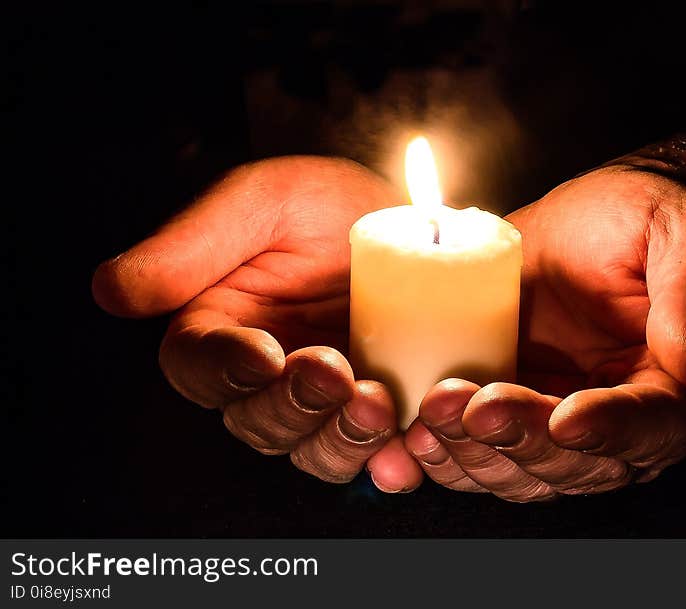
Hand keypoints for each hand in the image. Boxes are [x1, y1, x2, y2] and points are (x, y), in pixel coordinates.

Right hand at [92, 157, 422, 491]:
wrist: (418, 223)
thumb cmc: (329, 205)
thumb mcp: (264, 200)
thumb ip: (194, 243)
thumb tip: (112, 291)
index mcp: (222, 326)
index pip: (197, 366)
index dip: (224, 369)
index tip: (264, 355)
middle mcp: (265, 376)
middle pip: (255, 420)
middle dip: (292, 405)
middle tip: (332, 370)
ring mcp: (323, 401)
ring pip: (310, 450)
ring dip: (338, 438)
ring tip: (377, 402)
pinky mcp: (377, 414)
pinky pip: (373, 458)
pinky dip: (387, 462)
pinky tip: (405, 447)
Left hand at [405, 166, 685, 500]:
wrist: (592, 218)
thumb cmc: (645, 218)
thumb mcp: (684, 230)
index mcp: (679, 390)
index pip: (654, 428)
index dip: (609, 430)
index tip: (565, 419)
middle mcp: (623, 425)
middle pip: (578, 463)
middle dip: (521, 439)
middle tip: (472, 406)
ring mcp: (562, 425)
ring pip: (524, 472)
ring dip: (476, 453)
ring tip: (433, 414)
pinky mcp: (514, 414)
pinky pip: (484, 454)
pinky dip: (450, 454)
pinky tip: (416, 433)